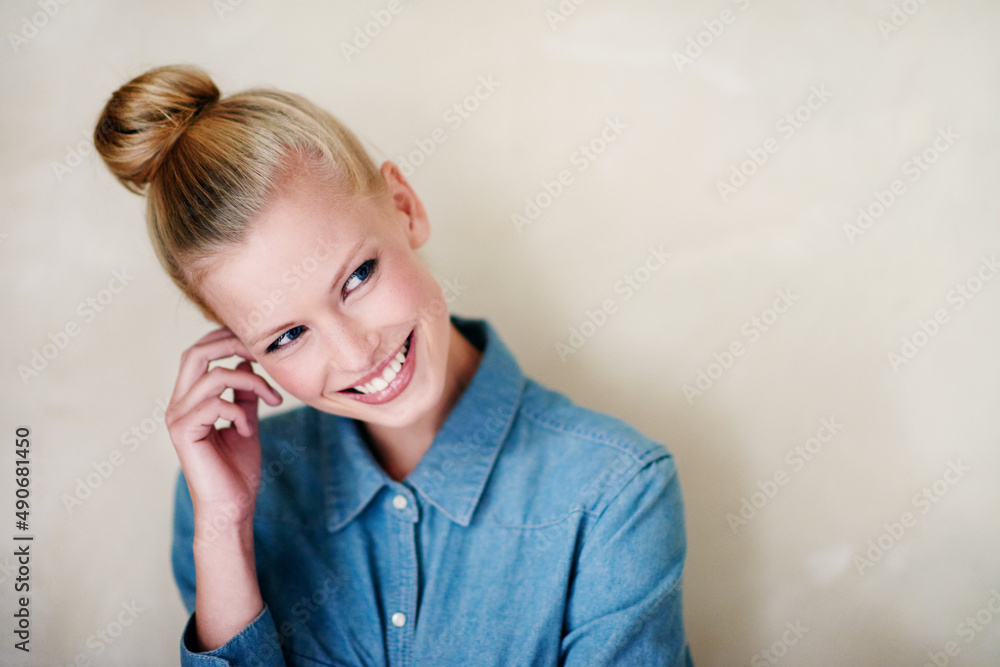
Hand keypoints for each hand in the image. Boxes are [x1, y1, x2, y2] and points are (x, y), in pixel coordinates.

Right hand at [164, 326, 282, 530]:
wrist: (232, 508)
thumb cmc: (238, 471)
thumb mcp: (246, 421)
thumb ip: (245, 394)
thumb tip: (248, 363)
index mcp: (190, 400)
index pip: (199, 352)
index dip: (227, 340)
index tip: (261, 349)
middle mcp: (178, 405)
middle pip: (196, 352)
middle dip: (233, 346)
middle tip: (263, 357)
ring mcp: (177, 418)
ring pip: (214, 376)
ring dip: (251, 382)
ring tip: (271, 402)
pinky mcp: (183, 433)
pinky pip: (216, 403)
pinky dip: (240, 412)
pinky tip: (248, 431)